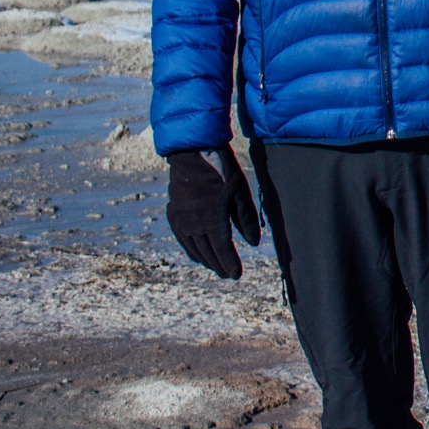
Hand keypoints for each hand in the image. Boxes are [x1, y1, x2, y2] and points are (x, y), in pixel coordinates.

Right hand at [166, 144, 260, 278]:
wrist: (193, 153)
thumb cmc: (222, 170)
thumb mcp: (240, 192)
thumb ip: (246, 219)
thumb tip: (254, 243)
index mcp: (213, 219)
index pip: (223, 249)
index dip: (230, 264)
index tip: (237, 275)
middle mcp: (194, 224)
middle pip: (207, 252)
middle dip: (219, 265)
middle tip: (228, 275)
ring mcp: (181, 220)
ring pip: (193, 248)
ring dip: (205, 259)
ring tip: (215, 266)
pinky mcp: (174, 214)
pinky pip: (182, 238)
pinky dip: (191, 249)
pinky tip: (197, 252)